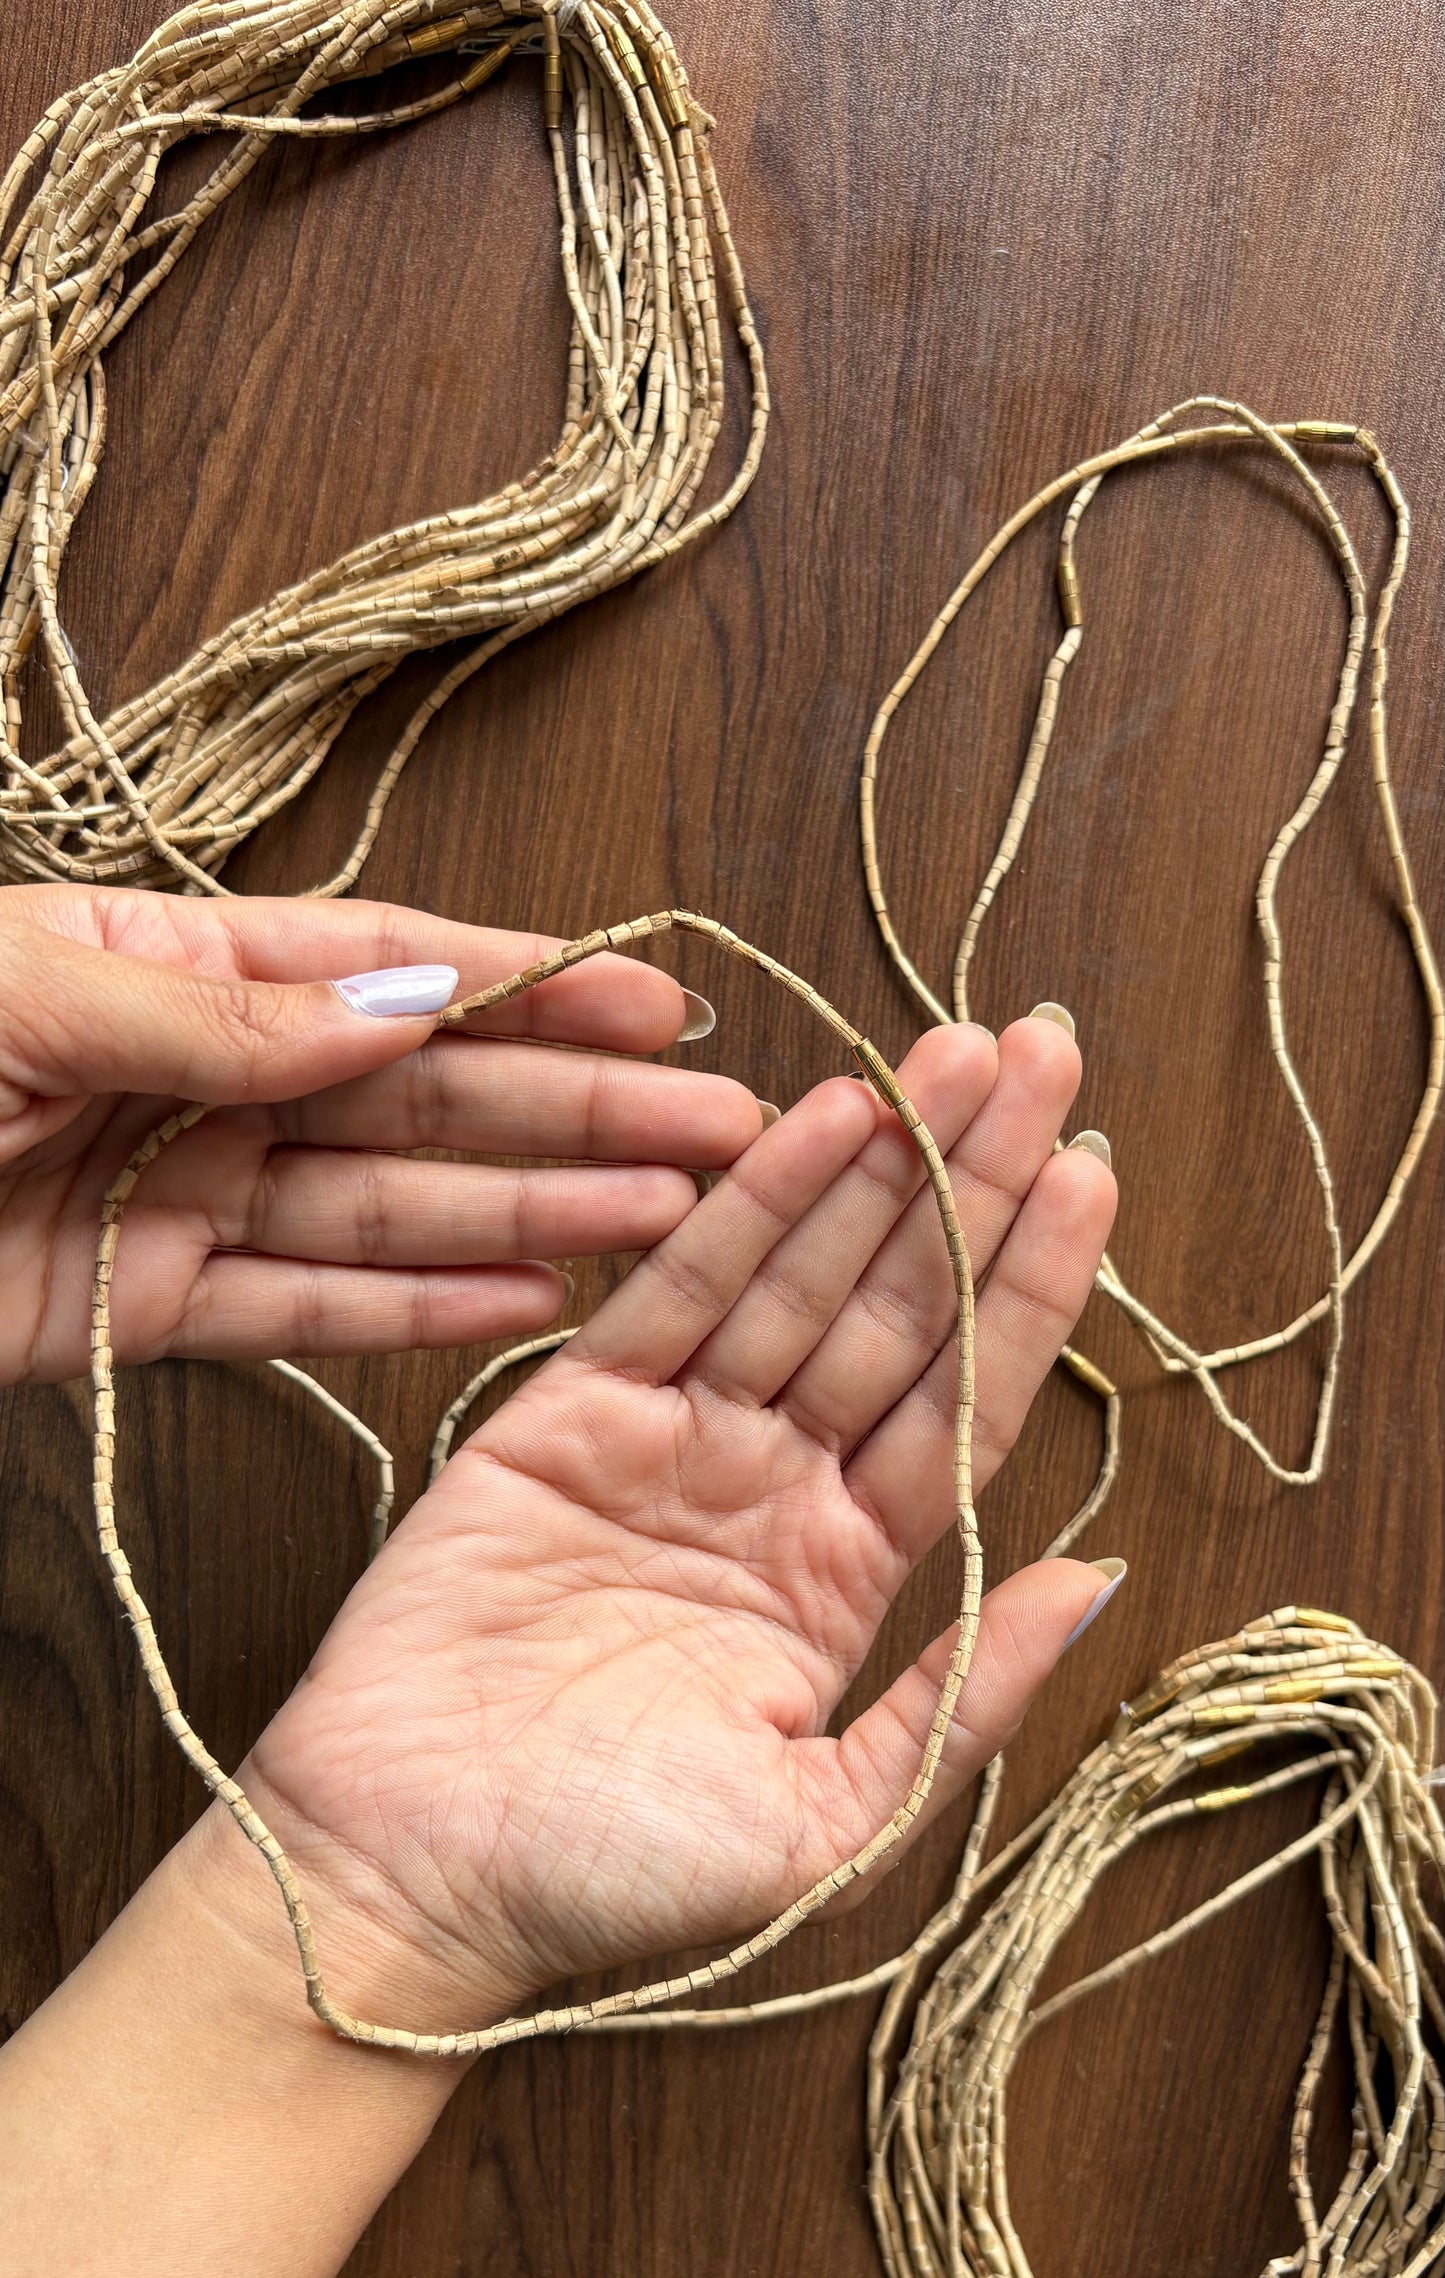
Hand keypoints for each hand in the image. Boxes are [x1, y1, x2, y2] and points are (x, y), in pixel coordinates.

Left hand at [0, 884, 761, 1384]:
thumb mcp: (19, 993)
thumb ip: (213, 1012)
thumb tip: (400, 1003)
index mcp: (172, 960)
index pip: (389, 967)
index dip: (536, 984)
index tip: (660, 1002)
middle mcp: (199, 1074)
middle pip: (426, 1091)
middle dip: (577, 1110)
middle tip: (720, 1135)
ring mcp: (176, 1195)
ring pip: (392, 1203)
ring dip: (534, 1211)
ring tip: (667, 1223)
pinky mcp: (139, 1314)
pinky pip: (305, 1309)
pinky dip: (417, 1308)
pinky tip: (529, 1297)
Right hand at [228, 1013, 1118, 2034]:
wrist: (414, 1884)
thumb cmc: (617, 1881)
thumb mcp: (834, 1820)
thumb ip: (963, 1693)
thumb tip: (1097, 1576)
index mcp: (848, 1576)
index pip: (965, 1402)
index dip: (1031, 1285)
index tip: (1090, 1167)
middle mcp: (773, 1491)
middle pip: (899, 1311)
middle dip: (973, 1182)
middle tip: (1039, 1052)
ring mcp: (672, 1446)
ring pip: (800, 1280)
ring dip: (878, 1164)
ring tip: (954, 1055)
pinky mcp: (563, 1419)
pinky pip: (674, 1297)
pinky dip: (745, 1210)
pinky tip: (818, 1122)